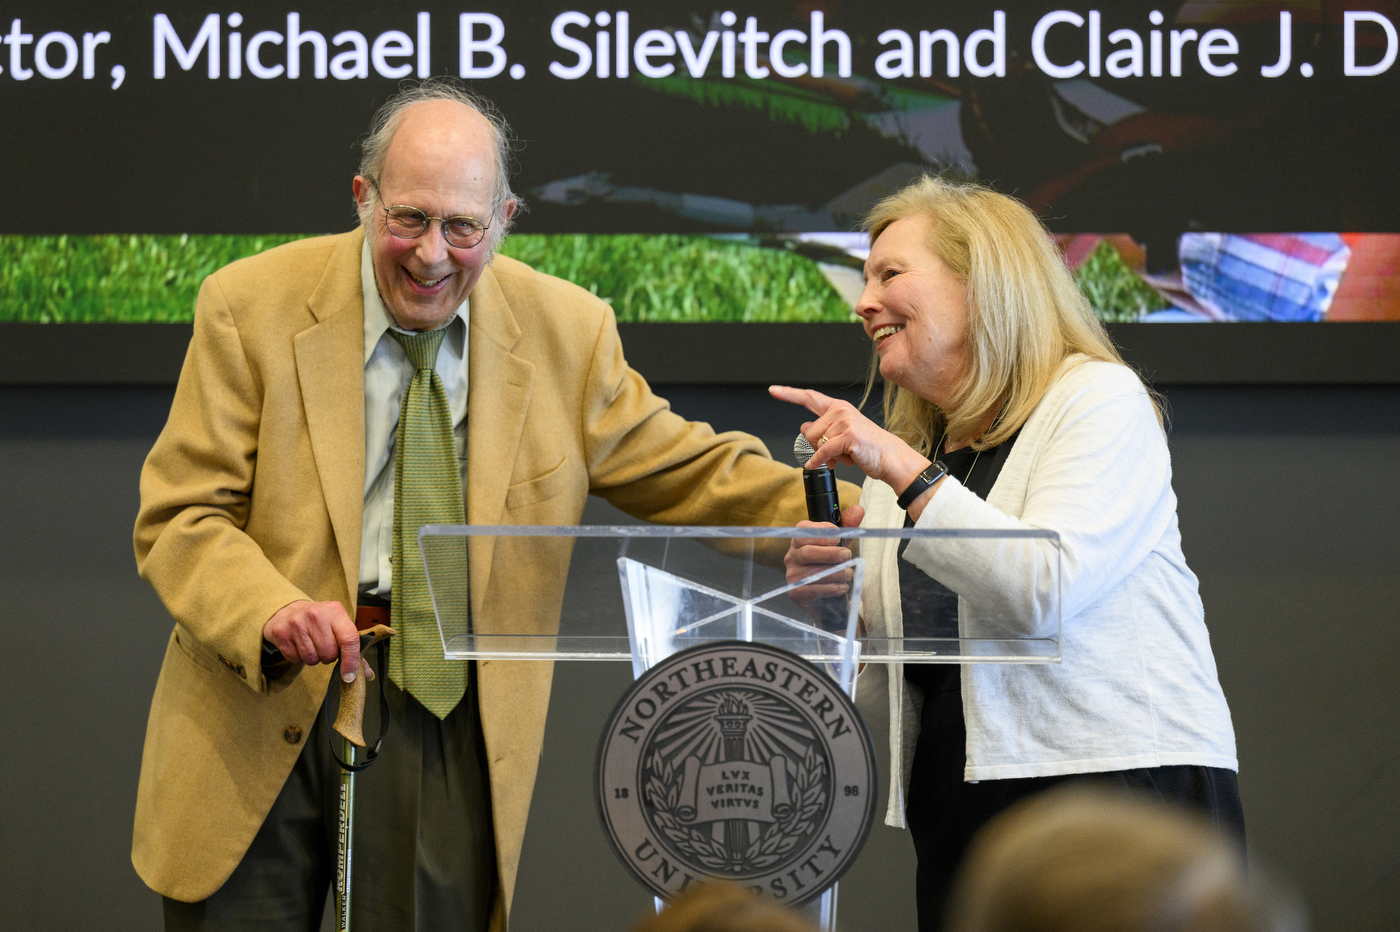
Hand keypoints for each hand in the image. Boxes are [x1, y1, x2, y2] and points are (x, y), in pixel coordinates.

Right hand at [262, 600, 361, 682]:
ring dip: (314, 658)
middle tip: (324, 647)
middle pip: (329, 653)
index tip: (349, 676)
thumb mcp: (338, 626)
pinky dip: (299, 658)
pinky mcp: (281, 633)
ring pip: (312, 659)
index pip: (349, 639)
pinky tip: (298, 645)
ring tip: (312, 645)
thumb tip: (368, 675)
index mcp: (335, 611)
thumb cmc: (319, 622)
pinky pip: (296, 659)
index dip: (351, 661)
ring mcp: (297, 622)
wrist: (288, 610)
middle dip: (329, 657)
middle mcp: (316, 614)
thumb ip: (353, 649)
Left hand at [769, 385, 930, 490]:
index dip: (789, 394)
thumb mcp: (841, 435)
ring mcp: (844, 421)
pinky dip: (820, 461)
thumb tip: (804, 428)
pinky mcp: (847, 435)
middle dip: (818, 446)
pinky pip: (822, 452)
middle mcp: (840, 410)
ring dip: (827, 455)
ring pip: (815, 442)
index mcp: (837, 407)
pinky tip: (822, 465)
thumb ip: (822, 429)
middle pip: (808, 431)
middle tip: (839, 450)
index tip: (773, 390)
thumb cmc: (866, 447)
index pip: (809, 397)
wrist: (889, 458)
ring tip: (846, 453)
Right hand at [784, 505, 865, 606]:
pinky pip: (814, 589)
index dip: (821, 531)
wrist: (825, 596)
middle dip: (830, 554)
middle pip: (808, 552)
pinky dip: (832, 588)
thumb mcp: (840, 544)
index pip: (803, 530)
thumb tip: (858, 509)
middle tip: (847, 555)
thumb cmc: (830, 565)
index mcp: (799, 540)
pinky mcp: (795, 592)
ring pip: (813, 572)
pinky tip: (842, 587)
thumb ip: (848, 526)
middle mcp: (792, 556)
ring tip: (848, 574)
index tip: (838, 536)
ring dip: (836, 573)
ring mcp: (792, 575)